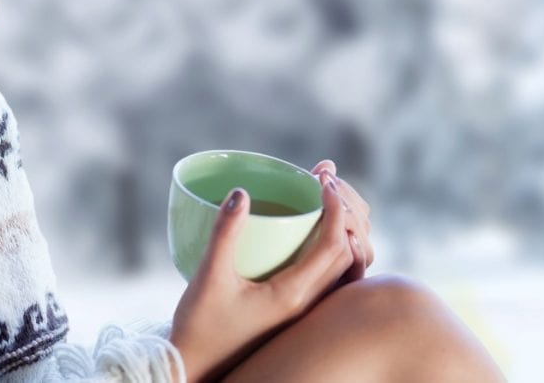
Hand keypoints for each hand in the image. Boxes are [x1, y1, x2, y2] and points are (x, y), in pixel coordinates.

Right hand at [169, 163, 370, 381]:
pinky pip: (326, 278)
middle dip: (343, 212)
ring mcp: (302, 312)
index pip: (334, 245)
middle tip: (323, 181)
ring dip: (340, 232)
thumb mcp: (208, 277)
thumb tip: (240, 192)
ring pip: (341, 268)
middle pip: (348, 253)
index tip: (322, 179)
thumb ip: (225, 233)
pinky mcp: (291, 314)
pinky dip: (328, 251)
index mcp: (293, 296)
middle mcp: (307, 306)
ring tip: (322, 203)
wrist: (196, 371)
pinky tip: (306, 237)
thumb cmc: (200, 329)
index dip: (335, 207)